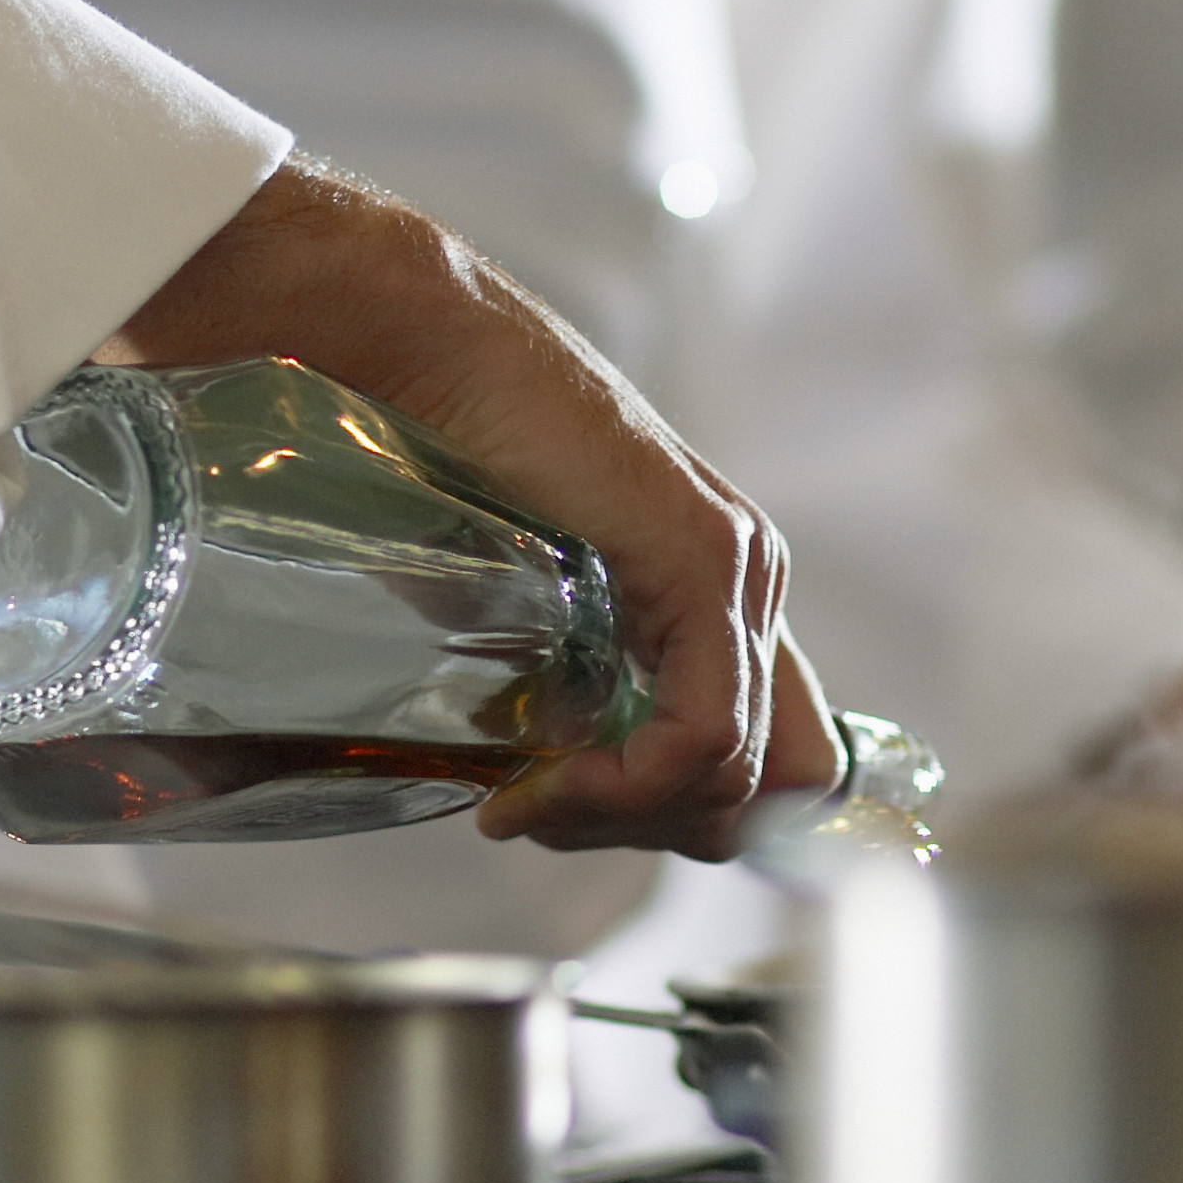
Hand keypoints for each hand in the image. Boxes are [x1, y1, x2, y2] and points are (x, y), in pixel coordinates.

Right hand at [103, 160, 795, 856]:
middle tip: (532, 815)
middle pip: (765, 793)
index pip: (769, 763)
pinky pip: (704, 736)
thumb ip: (551, 677)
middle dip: (645, 836)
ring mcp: (738, 570)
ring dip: (618, 820)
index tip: (560, 818)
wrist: (414, 346)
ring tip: (519, 803)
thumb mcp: (510, 596)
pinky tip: (534, 787)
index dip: (675, 824)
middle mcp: (750, 581)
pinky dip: (622, 788)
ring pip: (735, 779)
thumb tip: (529, 793)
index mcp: (717, 591)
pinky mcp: (704, 563)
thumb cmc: (433, 455)